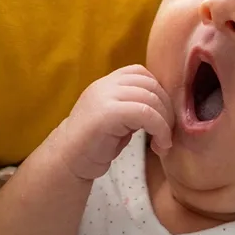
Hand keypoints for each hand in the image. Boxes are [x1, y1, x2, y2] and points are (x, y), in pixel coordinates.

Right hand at [54, 65, 174, 180]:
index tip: (161, 118)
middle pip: (151, 85)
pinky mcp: (107, 114)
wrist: (67, 161)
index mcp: (107, 83)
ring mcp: (104, 97)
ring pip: (151, 99)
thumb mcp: (118, 119)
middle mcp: (105, 85)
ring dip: (165, 122)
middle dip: (167, 110)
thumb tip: (166, 105)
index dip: (159, 93)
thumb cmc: (94, 145)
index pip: (141, 73)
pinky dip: (159, 130)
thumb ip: (135, 105)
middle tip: (167, 134)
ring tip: (163, 142)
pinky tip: (159, 145)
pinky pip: (145, 114)